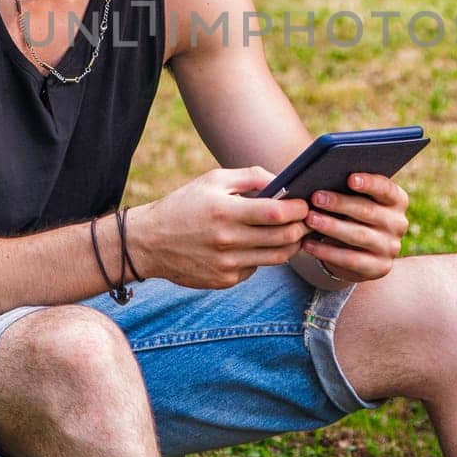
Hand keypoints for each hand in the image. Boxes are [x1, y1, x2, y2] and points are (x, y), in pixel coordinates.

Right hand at [127, 167, 309, 289]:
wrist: (150, 242)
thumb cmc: (184, 205)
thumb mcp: (213, 180)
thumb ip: (251, 176)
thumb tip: (283, 181)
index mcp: (225, 211)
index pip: (276, 213)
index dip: (298, 209)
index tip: (305, 203)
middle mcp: (227, 240)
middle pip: (283, 238)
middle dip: (302, 228)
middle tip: (307, 219)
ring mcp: (227, 264)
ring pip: (276, 258)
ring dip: (291, 245)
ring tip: (293, 232)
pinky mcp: (224, 281)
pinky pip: (256, 268)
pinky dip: (262, 256)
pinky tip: (256, 245)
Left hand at [299, 172, 408, 282]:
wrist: (363, 254)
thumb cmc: (353, 216)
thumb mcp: (357, 201)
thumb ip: (348, 191)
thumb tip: (321, 181)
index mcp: (397, 200)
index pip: (386, 189)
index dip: (369, 183)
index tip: (350, 179)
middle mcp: (398, 223)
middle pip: (368, 211)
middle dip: (339, 204)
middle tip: (316, 198)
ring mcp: (390, 247)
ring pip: (359, 235)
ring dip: (331, 226)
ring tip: (310, 219)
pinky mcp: (379, 267)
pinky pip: (351, 259)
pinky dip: (327, 252)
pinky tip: (308, 244)